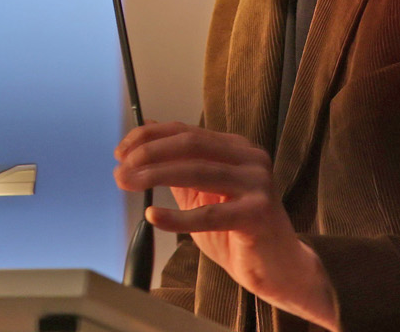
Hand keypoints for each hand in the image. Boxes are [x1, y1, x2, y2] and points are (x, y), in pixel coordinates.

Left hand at [113, 121, 338, 330]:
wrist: (279, 268)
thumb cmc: (238, 231)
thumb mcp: (202, 194)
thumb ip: (177, 166)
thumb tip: (145, 133)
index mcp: (235, 148)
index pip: (184, 131)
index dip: (148, 137)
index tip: (120, 152)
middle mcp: (249, 158)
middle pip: (189, 145)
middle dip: (148, 154)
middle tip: (120, 169)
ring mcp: (257, 184)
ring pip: (197, 171)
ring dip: (155, 176)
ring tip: (128, 184)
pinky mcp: (258, 214)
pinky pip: (209, 213)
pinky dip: (176, 216)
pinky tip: (153, 217)